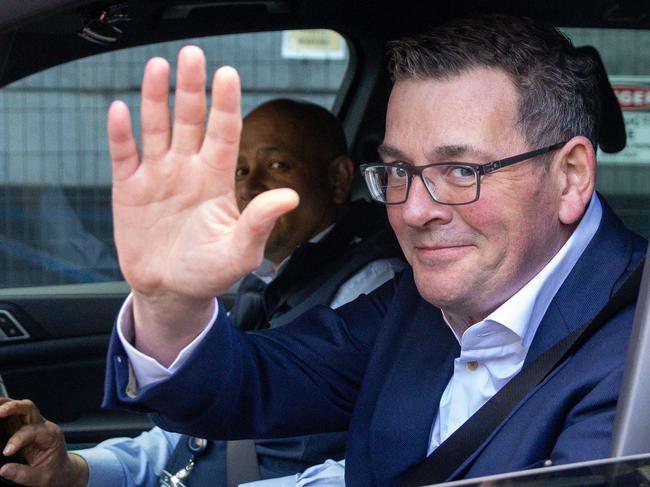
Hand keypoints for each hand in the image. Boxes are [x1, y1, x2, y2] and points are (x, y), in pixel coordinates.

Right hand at [0, 397, 87, 486]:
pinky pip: (16, 415)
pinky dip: (6, 410)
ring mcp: (35, 424)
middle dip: (14, 407)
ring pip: (22, 407)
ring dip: (7, 404)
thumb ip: (24, 474)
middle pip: (29, 408)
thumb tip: (4, 470)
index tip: (6, 452)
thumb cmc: (55, 473)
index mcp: (51, 436)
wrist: (63, 470)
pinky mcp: (26, 427)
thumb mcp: (43, 479)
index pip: (32, 431)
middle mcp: (44, 426)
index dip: (18, 439)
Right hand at [108, 46, 298, 361]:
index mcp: (216, 179)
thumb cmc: (209, 272)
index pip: (223, 133)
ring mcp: (157, 176)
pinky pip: (123, 155)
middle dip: (191, 88)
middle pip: (190, 120)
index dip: (225, 104)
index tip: (228, 74)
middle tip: (192, 56)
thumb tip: (290, 197)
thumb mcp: (241, 252)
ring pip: (156, 128)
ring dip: (156, 99)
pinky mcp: (128, 189)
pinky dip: (120, 134)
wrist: (171, 291)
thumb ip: (260, 222)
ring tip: (158, 67)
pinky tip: (120, 109)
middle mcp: (188, 170)